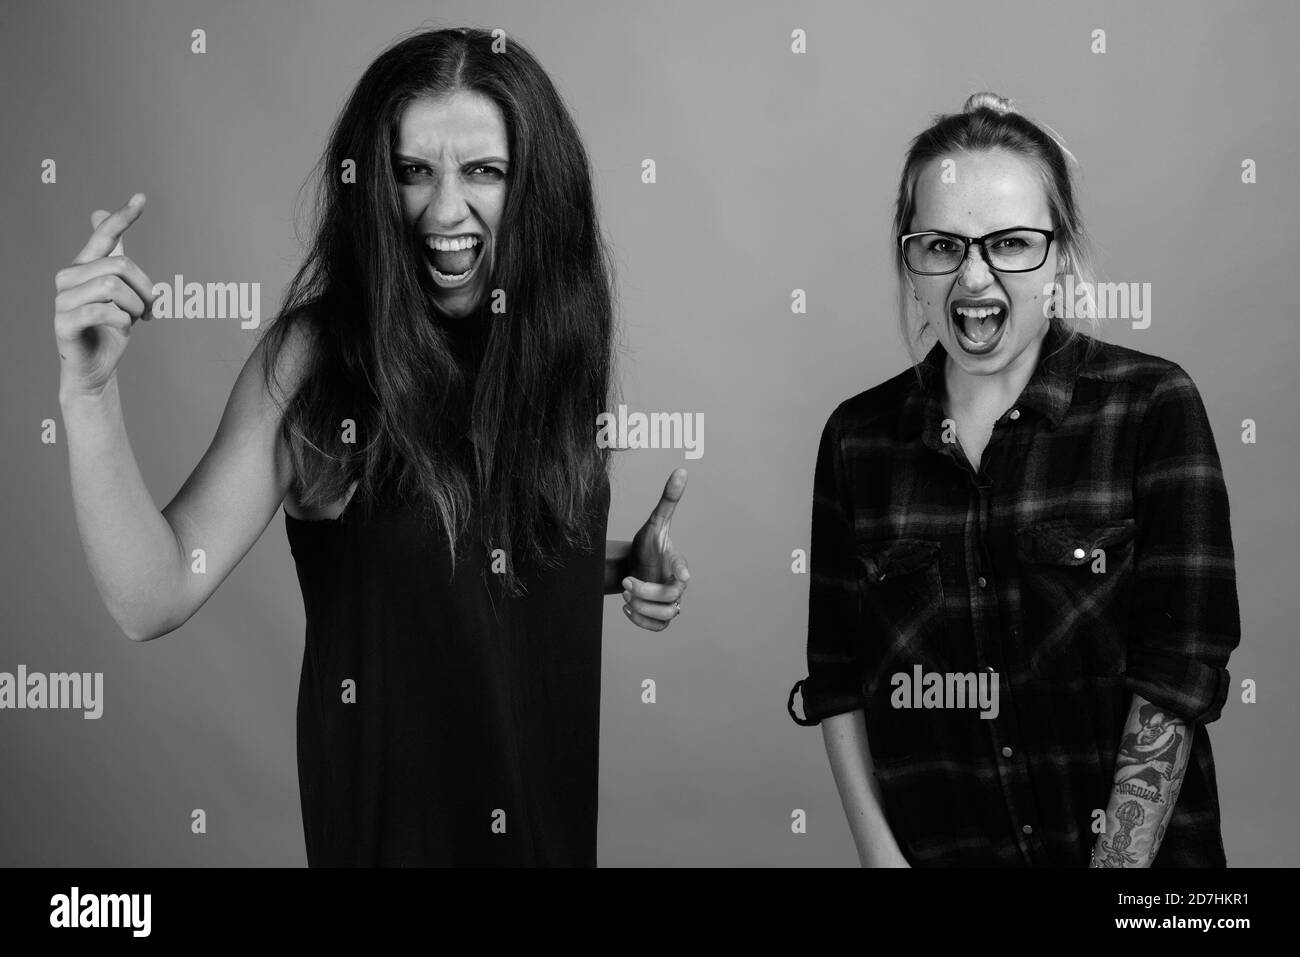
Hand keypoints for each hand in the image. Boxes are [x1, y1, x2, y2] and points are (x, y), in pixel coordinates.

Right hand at [54, 193, 156, 397]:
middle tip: (151, 309)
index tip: (141, 198)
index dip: (122, 217)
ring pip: (113, 287)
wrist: (96, 368)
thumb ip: (114, 258)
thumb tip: (99, 212)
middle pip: (119, 265)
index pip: (103, 235)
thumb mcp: (120, 292)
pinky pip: (103, 312)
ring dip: (135, 307)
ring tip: (135, 320)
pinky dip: (123, 322)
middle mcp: (68, 277)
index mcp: (84, 266)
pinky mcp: (64, 323)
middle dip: (145, 288)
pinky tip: (123, 330)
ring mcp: (62, 300)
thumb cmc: (109, 329)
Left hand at [622, 468, 689, 631]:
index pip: (684, 570)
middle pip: (671, 598)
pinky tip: (627, 608)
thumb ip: (668, 500)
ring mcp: (670, 602)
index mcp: (678, 562)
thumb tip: (681, 470)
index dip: (683, 571)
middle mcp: (677, 585)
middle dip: (646, 592)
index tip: (682, 574)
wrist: (635, 565)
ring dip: (643, 608)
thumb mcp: (654, 523)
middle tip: (627, 582)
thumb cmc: (648, 545)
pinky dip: (642, 622)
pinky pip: (658, 628)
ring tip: (626, 594)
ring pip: (666, 616)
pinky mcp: (660, 617)